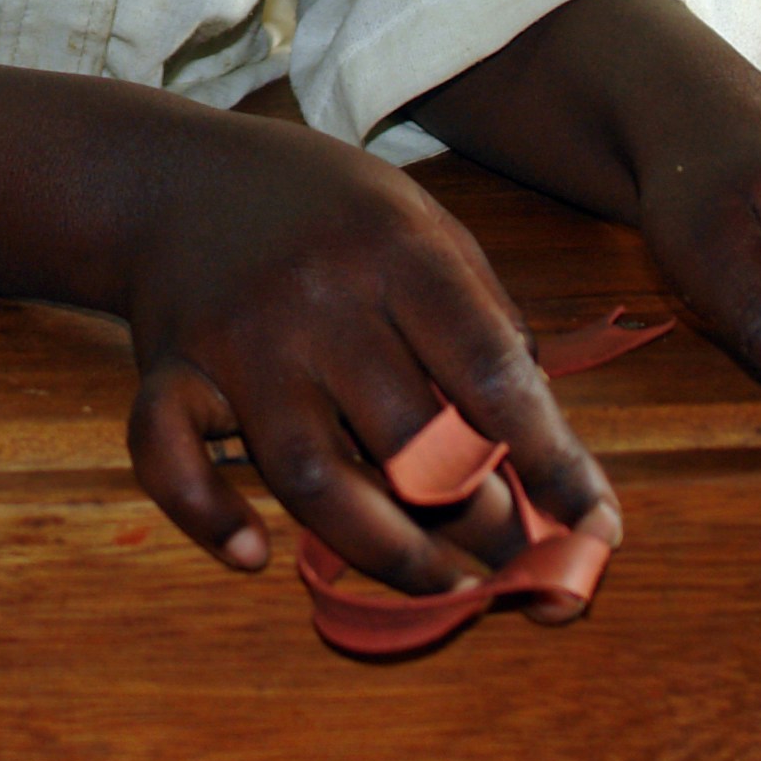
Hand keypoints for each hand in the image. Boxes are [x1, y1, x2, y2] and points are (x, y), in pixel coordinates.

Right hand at [118, 114, 621, 601]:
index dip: (550, 458)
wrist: (175, 174)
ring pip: (309, 471)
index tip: (594, 525)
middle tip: (523, 563)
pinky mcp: (167, 368)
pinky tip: (254, 554)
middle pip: (408, 436)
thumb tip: (544, 444)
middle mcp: (316, 294)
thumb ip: (481, 318)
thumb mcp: (420, 223)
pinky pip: (167, 453)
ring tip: (445, 586)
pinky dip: (206, 513)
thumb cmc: (324, 209)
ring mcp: (237, 337)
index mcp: (395, 249)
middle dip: (479, 517)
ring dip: (385, 548)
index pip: (488, 369)